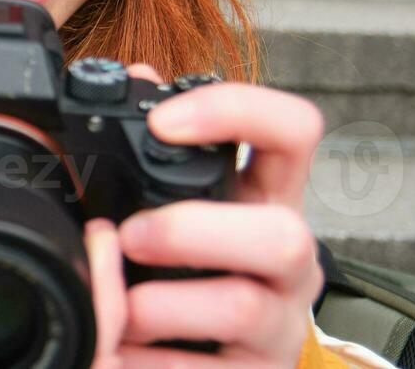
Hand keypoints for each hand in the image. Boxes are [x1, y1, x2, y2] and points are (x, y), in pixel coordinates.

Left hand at [84, 65, 327, 366]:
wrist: (206, 363)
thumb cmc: (184, 274)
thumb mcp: (172, 205)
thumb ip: (154, 150)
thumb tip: (137, 75)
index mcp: (267, 201)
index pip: (295, 132)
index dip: (239, 111)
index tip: (164, 120)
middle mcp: (290, 263)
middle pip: (287, 235)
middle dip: (194, 232)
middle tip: (131, 237)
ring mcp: (280, 326)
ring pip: (244, 308)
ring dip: (162, 304)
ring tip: (119, 309)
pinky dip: (148, 363)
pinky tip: (120, 351)